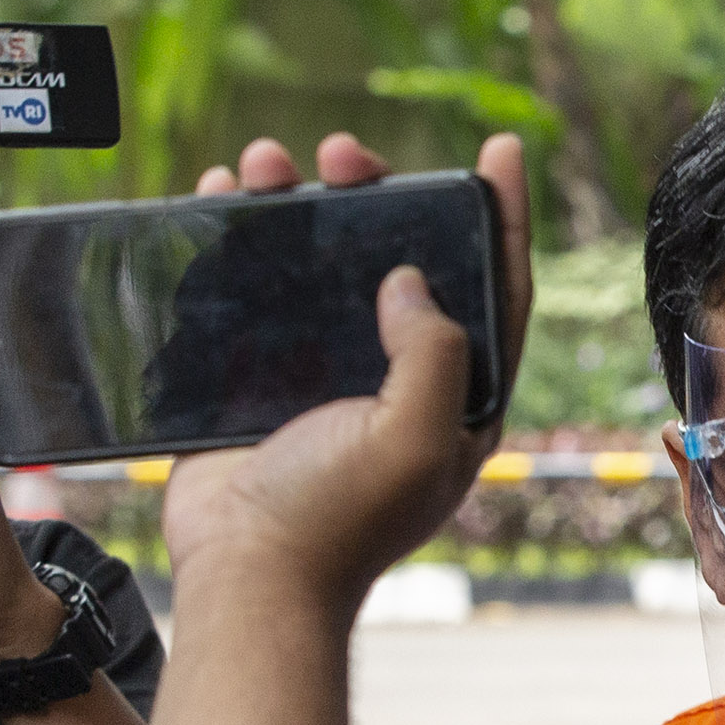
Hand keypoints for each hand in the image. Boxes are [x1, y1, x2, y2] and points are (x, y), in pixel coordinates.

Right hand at [159, 129, 534, 616]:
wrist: (247, 576)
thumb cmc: (337, 520)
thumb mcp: (414, 437)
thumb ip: (434, 352)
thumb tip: (410, 277)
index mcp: (454, 394)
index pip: (495, 289)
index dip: (501, 216)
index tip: (501, 147)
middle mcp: (395, 376)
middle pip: (400, 255)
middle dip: (378, 191)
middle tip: (344, 153)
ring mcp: (325, 370)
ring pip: (324, 259)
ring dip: (299, 200)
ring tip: (268, 161)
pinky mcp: (259, 372)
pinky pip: (254, 286)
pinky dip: (240, 236)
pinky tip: (222, 196)